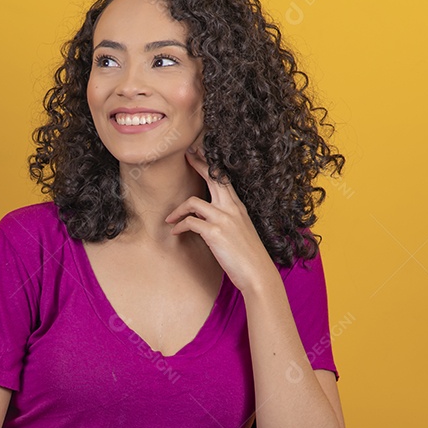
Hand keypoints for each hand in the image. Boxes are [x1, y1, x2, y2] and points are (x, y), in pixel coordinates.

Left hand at [165, 146, 277, 295]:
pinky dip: (179, 226)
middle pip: (212, 178)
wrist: (258, 273)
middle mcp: (231, 208)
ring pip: (193, 202)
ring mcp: (224, 219)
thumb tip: (210, 220)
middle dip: (197, 164)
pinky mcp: (215, 233)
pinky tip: (175, 232)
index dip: (210, 165)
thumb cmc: (248, 256)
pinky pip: (190, 222)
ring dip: (177, 210)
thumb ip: (228, 220)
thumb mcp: (241, 231)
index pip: (223, 179)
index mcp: (238, 207)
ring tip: (169, 219)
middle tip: (184, 155)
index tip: (198, 153)